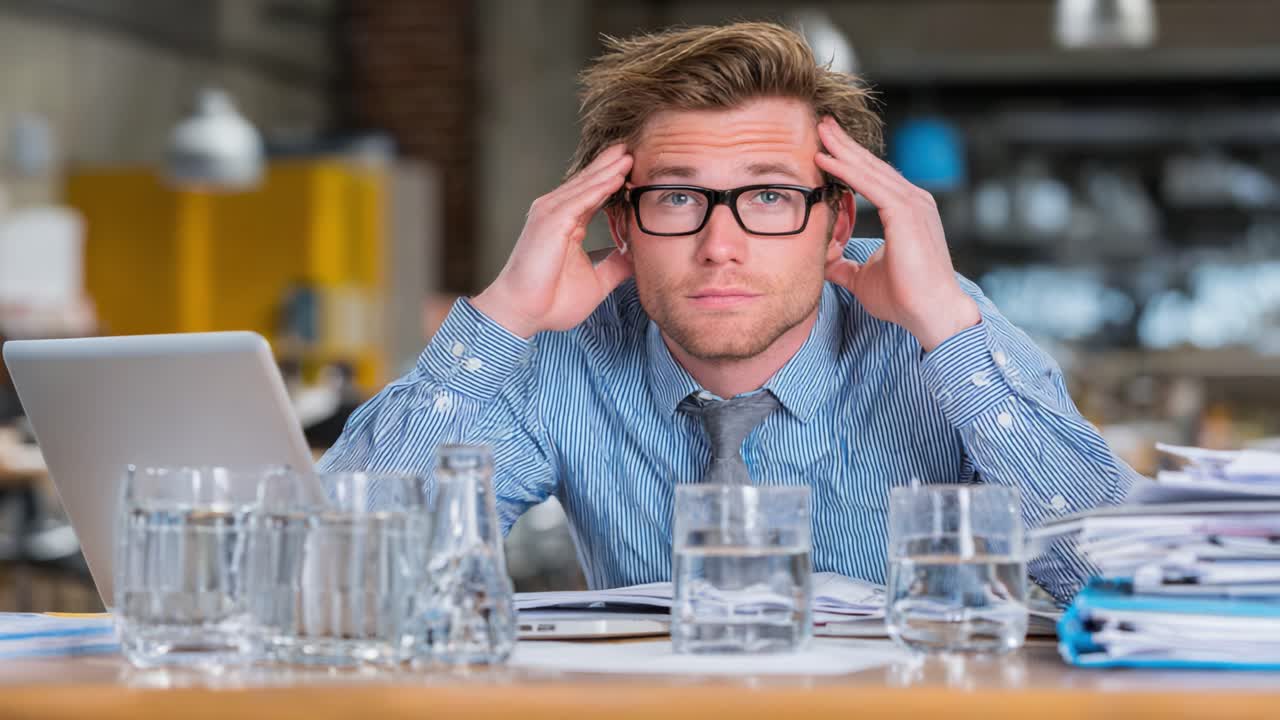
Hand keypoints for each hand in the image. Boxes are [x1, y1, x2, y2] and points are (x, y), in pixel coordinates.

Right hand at [472, 144, 633, 337]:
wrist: (523, 314)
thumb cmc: (551, 302)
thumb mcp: (597, 282)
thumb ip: (616, 266)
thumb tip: (637, 258)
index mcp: (566, 224)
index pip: (593, 195)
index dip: (612, 180)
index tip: (635, 168)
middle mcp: (555, 213)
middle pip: (588, 183)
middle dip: (610, 164)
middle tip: (632, 146)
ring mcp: (550, 215)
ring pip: (585, 186)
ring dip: (607, 169)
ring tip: (629, 154)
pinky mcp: (549, 222)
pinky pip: (579, 200)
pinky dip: (599, 188)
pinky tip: (616, 177)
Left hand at [815, 116, 979, 351]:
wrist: (932, 314)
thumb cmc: (905, 298)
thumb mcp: (863, 278)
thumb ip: (844, 265)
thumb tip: (823, 263)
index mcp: (906, 212)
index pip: (873, 179)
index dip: (849, 161)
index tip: (826, 146)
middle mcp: (913, 201)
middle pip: (872, 166)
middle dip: (845, 145)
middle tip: (821, 123)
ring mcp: (913, 204)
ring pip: (871, 169)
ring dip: (843, 150)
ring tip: (820, 132)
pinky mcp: (907, 213)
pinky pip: (870, 186)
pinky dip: (847, 171)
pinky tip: (826, 161)